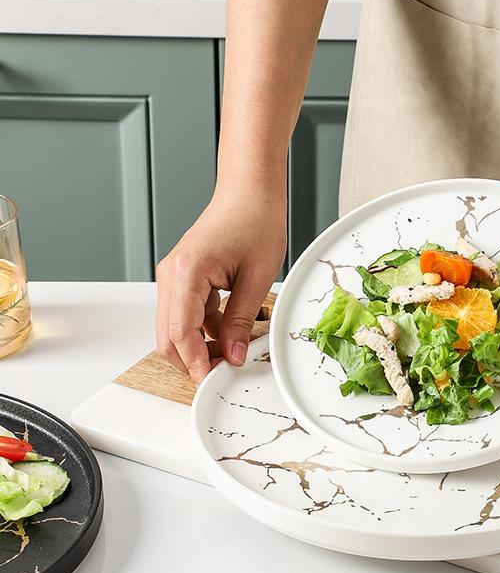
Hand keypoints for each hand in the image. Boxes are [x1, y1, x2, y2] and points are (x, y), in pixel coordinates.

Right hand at [156, 190, 285, 381]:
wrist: (249, 192)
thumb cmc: (254, 221)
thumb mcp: (257, 278)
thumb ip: (242, 321)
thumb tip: (234, 356)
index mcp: (186, 272)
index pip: (181, 332)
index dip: (195, 362)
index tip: (212, 380)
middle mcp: (171, 275)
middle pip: (168, 336)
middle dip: (193, 360)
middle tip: (224, 372)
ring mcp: (173, 277)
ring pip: (175, 329)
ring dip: (199, 346)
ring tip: (234, 351)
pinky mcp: (183, 279)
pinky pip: (186, 315)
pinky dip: (204, 331)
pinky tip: (231, 333)